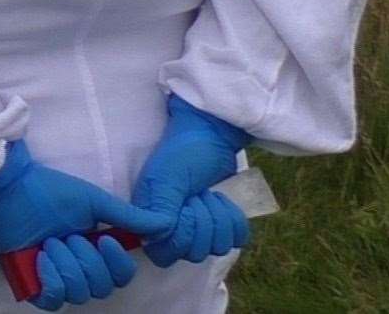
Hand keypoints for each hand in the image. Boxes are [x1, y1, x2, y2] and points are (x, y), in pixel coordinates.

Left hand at [0, 141, 169, 308]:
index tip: (104, 241)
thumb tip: (166, 223)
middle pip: (102, 288)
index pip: (120, 275)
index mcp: (93, 246)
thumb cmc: (47, 190)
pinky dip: (52, 282)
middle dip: (87, 262)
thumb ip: (127, 217)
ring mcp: (54, 274)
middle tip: (67, 237)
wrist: (7, 190)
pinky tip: (40, 260)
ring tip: (49, 243)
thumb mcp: (93, 201)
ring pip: (80, 294)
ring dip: (68, 268)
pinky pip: (53, 301)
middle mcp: (76, 263)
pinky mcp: (30, 282)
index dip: (118, 265)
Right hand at [131, 95, 252, 266]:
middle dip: (202, 221)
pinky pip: (237, 239)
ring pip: (218, 247)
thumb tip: (157, 240)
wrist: (210, 134)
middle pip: (195, 252)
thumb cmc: (182, 152)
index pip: (164, 254)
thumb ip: (161, 209)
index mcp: (151, 220)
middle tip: (197, 195)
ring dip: (219, 218)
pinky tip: (223, 200)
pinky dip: (235, 220)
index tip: (183, 209)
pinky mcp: (222, 223)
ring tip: (209, 194)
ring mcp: (198, 227)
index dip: (180, 237)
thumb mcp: (167, 178)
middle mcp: (172, 228)